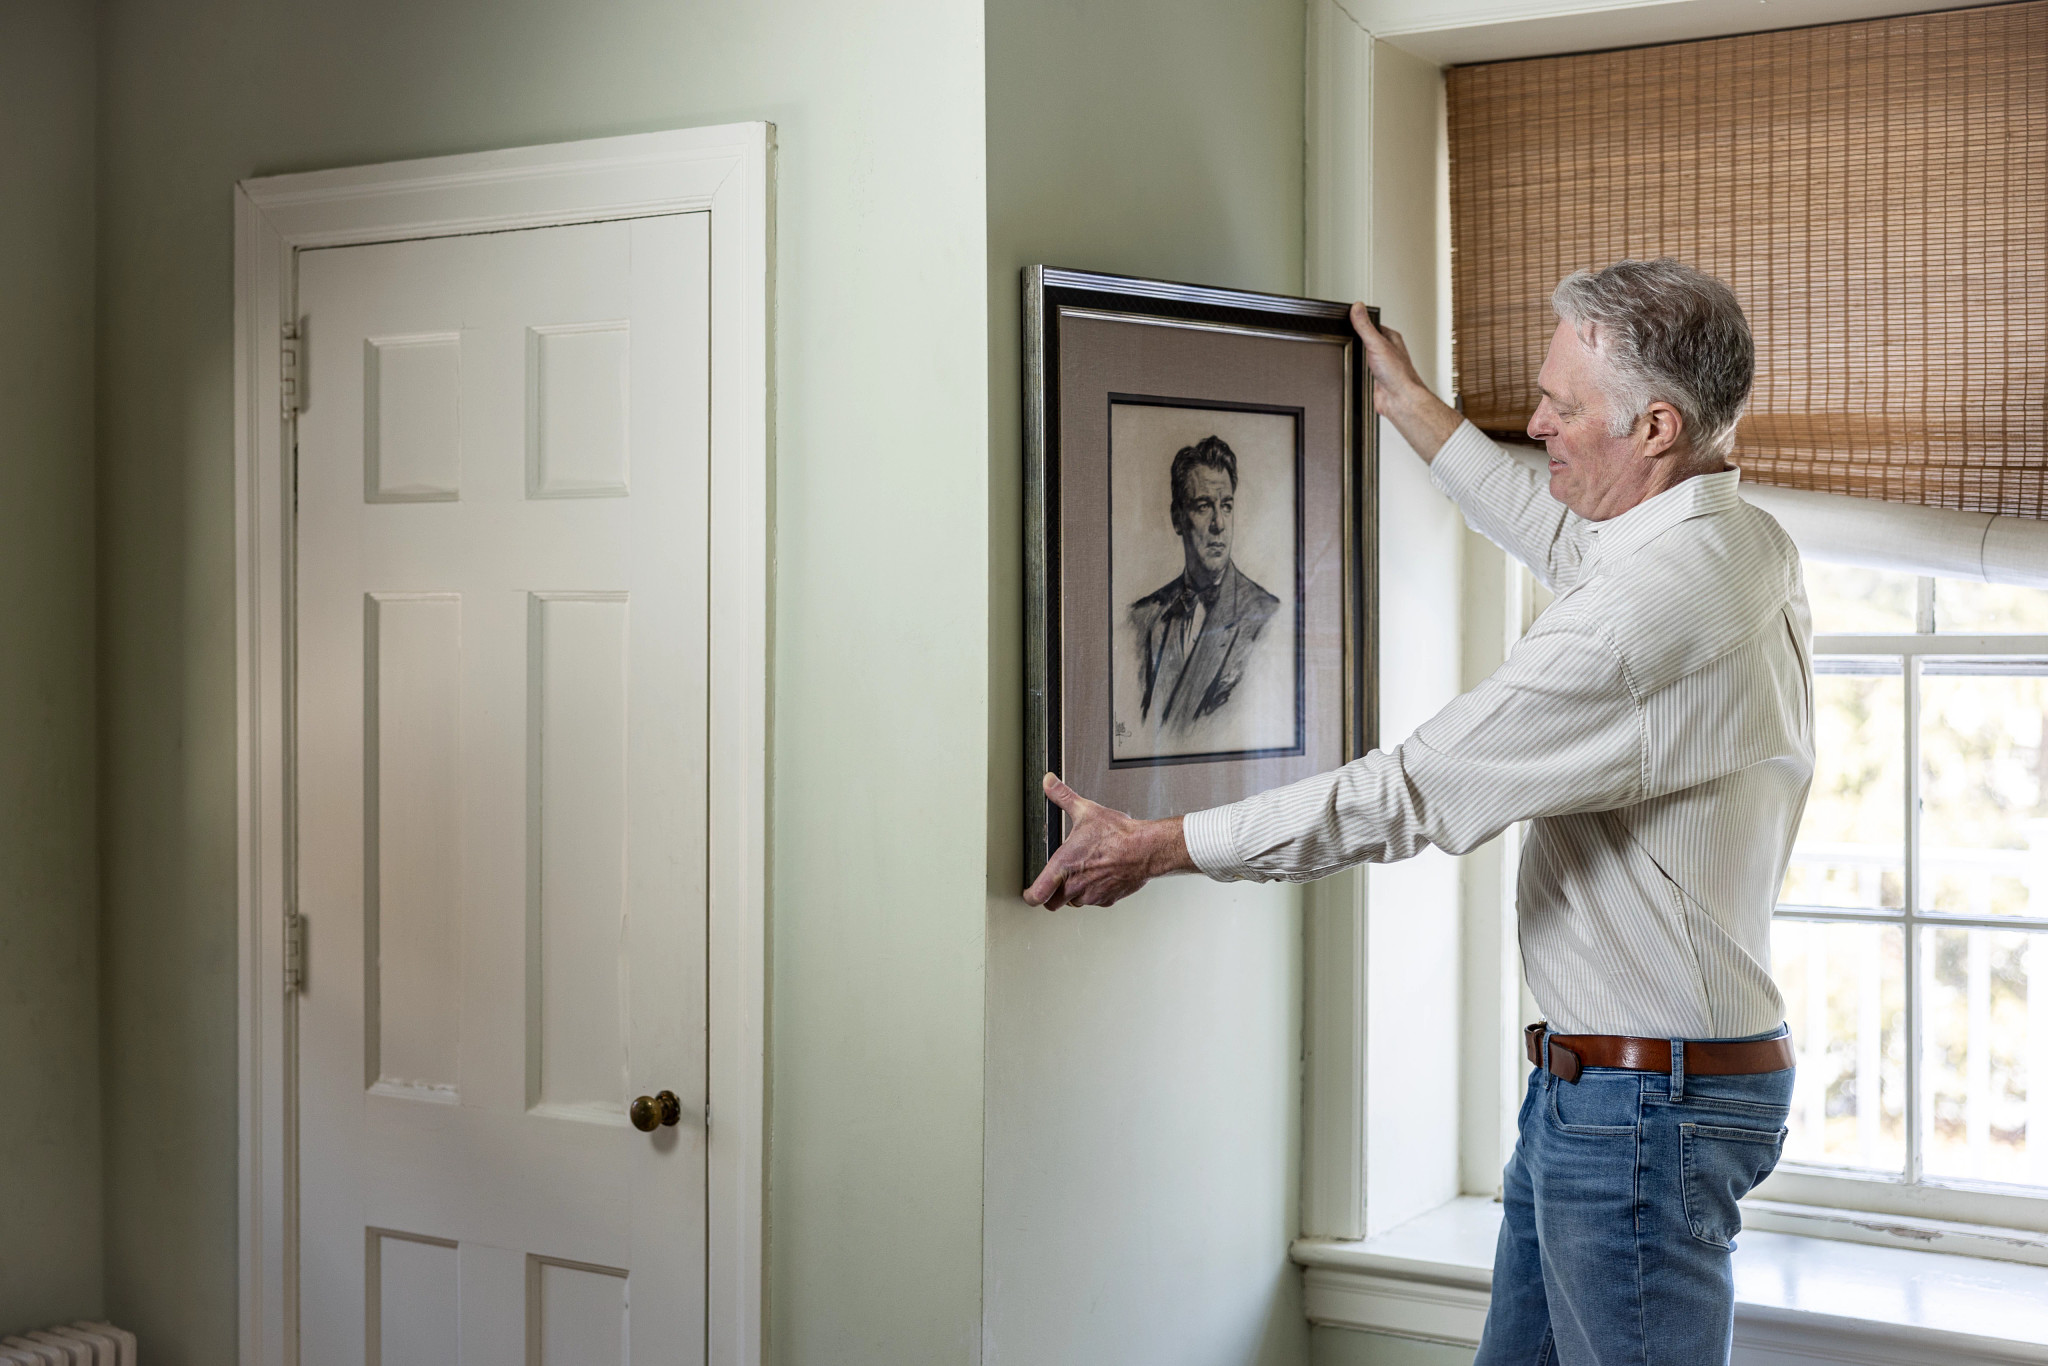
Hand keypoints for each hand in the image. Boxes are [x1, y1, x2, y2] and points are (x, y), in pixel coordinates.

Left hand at [1021, 773, 1193, 909]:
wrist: (1146, 849)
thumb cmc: (1118, 834)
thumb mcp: (1086, 810)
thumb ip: (1063, 796)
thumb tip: (1049, 782)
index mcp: (1063, 865)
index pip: (1037, 894)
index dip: (1030, 895)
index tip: (1029, 893)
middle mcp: (1075, 885)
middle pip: (1053, 904)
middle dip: (1052, 895)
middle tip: (1054, 884)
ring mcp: (1092, 895)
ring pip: (1074, 903)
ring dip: (1073, 893)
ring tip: (1081, 874)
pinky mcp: (1107, 899)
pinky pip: (1094, 901)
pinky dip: (1093, 892)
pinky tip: (1099, 876)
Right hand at [1350, 303, 1462, 460]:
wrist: (1399, 400)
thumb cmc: (1398, 375)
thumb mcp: (1377, 344)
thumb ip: (1365, 326)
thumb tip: (1357, 307)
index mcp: (1391, 338)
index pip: (1373, 324)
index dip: (1361, 321)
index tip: (1349, 316)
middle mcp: (1387, 351)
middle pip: (1368, 339)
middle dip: (1357, 338)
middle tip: (1347, 332)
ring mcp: (1381, 365)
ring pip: (1365, 355)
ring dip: (1357, 355)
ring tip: (1349, 349)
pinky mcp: (1375, 378)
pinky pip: (1363, 370)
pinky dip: (1357, 369)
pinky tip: (1354, 369)